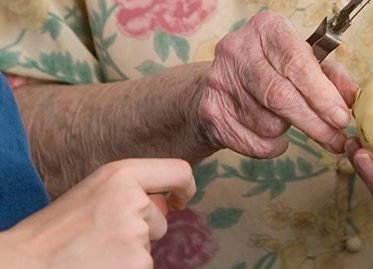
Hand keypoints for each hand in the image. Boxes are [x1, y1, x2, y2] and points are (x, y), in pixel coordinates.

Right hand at [1, 159, 195, 268]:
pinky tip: (99, 264)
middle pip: (159, 219)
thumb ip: (130, 192)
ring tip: (95, 251)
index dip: (185, 187)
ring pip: (150, 245)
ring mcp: (137, 233)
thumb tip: (166, 204)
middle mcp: (134, 200)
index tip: (180, 200)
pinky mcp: (138, 262)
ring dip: (131, 251)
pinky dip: (126, 267)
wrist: (26, 264)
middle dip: (140, 230)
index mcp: (120, 174)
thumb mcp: (92, 194)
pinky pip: (143, 265)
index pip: (177, 171)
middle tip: (100, 236)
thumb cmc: (55, 231)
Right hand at [197, 11, 358, 156]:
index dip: (322, 95)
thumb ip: (331, 77)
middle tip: (336, 139)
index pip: (297, 63)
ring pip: (269, 123)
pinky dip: (272, 146)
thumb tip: (352, 98)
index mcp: (266, 29)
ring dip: (288, 131)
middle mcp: (237, 50)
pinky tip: (272, 135)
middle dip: (314, 122)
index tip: (342, 117)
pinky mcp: (210, 112)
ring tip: (288, 122)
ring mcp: (219, 81)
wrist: (217, 88)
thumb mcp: (303, 64)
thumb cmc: (271, 72)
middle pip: (281, 96)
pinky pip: (254, 142)